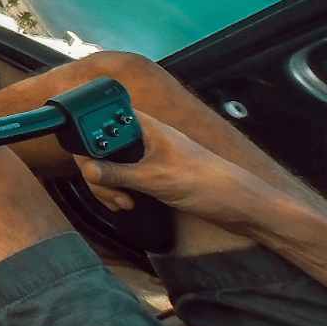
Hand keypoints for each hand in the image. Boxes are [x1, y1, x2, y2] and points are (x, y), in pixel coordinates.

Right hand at [73, 111, 285, 228]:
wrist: (238, 206)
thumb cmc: (207, 183)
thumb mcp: (154, 179)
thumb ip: (117, 173)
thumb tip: (87, 169)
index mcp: (146, 126)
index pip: (103, 119)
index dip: (89, 138)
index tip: (88, 162)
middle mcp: (145, 137)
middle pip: (102, 146)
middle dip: (98, 170)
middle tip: (109, 189)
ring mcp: (148, 155)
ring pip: (111, 164)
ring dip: (109, 185)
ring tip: (122, 201)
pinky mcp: (153, 173)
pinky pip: (124, 177)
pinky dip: (119, 189)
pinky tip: (126, 202)